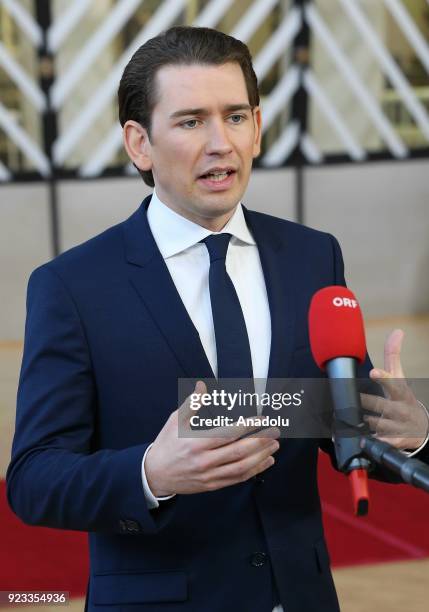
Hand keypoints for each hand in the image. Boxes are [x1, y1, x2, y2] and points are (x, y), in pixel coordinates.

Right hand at [145, 381, 279, 495]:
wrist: (155, 475)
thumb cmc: (167, 444)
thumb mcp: (175, 420)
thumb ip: (192, 403)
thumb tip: (203, 385)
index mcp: (197, 443)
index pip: (228, 434)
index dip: (248, 426)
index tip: (262, 418)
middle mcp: (205, 461)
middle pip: (239, 451)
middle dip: (261, 441)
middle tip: (275, 431)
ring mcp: (210, 475)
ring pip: (241, 467)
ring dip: (261, 456)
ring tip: (275, 445)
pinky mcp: (212, 485)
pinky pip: (237, 479)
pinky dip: (254, 471)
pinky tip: (266, 462)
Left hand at [360, 329, 428, 450]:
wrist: (421, 429)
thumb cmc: (404, 398)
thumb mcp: (401, 378)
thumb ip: (394, 356)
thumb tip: (397, 331)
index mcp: (401, 391)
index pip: (393, 382)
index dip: (383, 377)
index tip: (373, 371)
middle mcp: (399, 409)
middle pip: (380, 404)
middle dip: (367, 401)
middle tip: (353, 398)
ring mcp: (397, 426)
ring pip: (376, 423)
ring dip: (364, 421)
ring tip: (354, 419)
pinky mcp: (395, 442)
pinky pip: (380, 443)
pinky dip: (371, 443)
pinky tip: (362, 441)